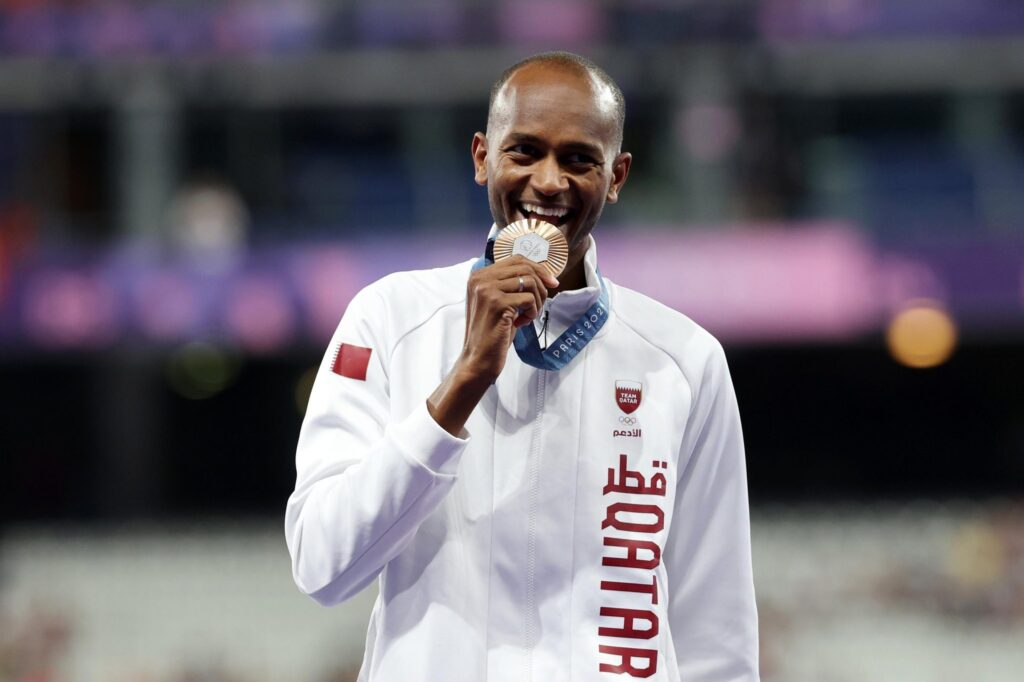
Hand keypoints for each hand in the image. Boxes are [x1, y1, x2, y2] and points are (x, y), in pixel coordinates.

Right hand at [426, 256, 558, 435]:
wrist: (478, 358)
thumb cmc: (492, 332)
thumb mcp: (500, 302)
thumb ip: (512, 285)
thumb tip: (544, 274)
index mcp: (479, 275)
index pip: (516, 259)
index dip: (538, 269)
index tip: (552, 283)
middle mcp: (480, 278)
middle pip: (524, 267)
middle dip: (541, 284)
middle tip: (541, 303)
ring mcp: (487, 289)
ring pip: (529, 281)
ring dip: (536, 301)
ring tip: (528, 316)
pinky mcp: (496, 303)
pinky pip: (529, 299)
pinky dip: (531, 312)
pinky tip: (521, 324)